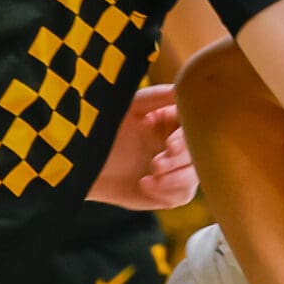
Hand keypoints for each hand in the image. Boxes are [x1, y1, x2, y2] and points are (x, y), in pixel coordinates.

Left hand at [87, 84, 197, 208]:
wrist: (82, 163)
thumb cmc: (103, 128)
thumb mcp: (130, 107)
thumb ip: (158, 96)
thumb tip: (184, 88)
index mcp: (174, 121)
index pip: (197, 127)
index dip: (188, 138)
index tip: (169, 144)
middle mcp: (179, 146)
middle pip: (202, 154)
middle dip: (180, 160)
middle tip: (157, 163)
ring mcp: (175, 170)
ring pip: (194, 176)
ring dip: (176, 178)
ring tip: (151, 174)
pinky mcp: (167, 192)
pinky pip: (181, 196)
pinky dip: (166, 191)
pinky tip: (144, 184)